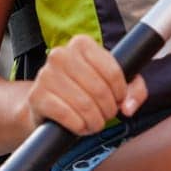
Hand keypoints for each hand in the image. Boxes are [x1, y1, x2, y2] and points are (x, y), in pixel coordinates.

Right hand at [26, 34, 147, 134]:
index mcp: (81, 44)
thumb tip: (128, 107)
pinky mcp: (37, 96)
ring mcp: (46, 74)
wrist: (46, 106)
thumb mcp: (113, 85)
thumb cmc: (83, 91)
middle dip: (108, 109)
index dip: (121, 92)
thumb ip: (133, 90)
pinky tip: (80, 126)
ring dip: (95, 121)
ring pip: (84, 104)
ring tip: (94, 123)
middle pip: (99, 89)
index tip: (118, 100)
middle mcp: (61, 54)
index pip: (112, 71)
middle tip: (106, 116)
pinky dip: (79, 126)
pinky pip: (67, 116)